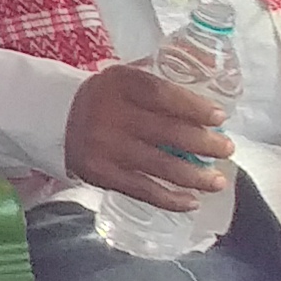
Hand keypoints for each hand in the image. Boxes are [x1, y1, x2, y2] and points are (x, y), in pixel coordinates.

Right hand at [66, 63, 234, 206]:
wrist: (53, 117)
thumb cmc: (102, 97)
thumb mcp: (122, 78)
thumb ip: (156, 81)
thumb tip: (206, 90)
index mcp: (118, 84)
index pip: (162, 94)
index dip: (194, 107)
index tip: (219, 117)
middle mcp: (109, 114)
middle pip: (168, 132)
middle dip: (205, 144)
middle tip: (227, 149)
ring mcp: (104, 146)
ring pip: (161, 165)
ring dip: (196, 177)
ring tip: (217, 181)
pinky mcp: (100, 173)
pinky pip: (142, 190)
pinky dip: (171, 199)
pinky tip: (191, 202)